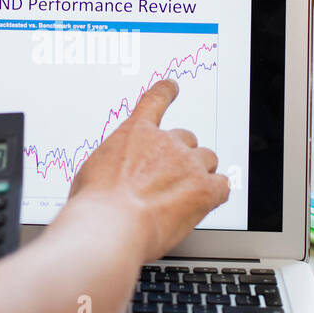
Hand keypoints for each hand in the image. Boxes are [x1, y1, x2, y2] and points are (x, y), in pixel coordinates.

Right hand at [67, 79, 229, 263]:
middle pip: (186, 139)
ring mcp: (188, 164)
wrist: (110, 226)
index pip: (154, 101)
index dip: (165, 92)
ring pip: (207, 160)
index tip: (172, 87)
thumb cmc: (95, 203)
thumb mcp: (91, 171)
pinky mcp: (204, 190)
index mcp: (136, 133)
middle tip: (169, 178)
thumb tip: (113, 177)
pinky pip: (222, 186)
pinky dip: (216, 193)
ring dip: (200, 174)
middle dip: (180, 156)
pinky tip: (205, 203)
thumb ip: (112, 165)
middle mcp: (165, 143)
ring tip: (183, 195)